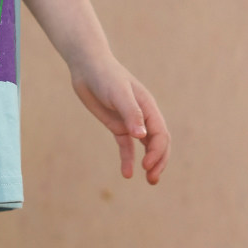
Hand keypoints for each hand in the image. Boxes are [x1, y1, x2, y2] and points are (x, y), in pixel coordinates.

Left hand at [69, 53, 169, 183]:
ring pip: (146, 146)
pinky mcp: (117, 125)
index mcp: (149, 108)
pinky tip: (127, 173)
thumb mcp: (118, 94)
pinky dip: (128, 159)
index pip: (160, 135)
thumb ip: (130, 114)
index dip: (157, 152)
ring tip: (148, 180)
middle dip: (159, 161)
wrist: (87, 67)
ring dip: (149, 163)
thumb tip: (142, 136)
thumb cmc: (105, 77)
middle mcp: (143, 116)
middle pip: (158, 143)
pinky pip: (126, 146)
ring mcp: (130, 122)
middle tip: (152, 179)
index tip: (146, 165)